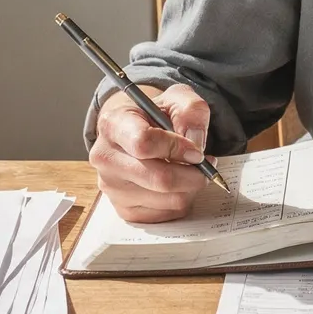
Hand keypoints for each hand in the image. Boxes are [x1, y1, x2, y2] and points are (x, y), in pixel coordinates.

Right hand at [91, 84, 212, 222]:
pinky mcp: (123, 209)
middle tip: (206, 165)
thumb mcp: (177, 99)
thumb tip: (195, 142)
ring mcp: (111, 187)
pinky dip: (181, 201)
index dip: (177, 149)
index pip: (144, 143)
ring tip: (190, 171)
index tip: (197, 151)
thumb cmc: (155, 114)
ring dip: (190, 188)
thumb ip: (191, 111)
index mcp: (113, 124)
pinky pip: (166, 214)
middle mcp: (105, 158)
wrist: (135, 130)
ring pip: (167, 200)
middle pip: (159, 178)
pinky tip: (178, 185)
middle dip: (193, 174)